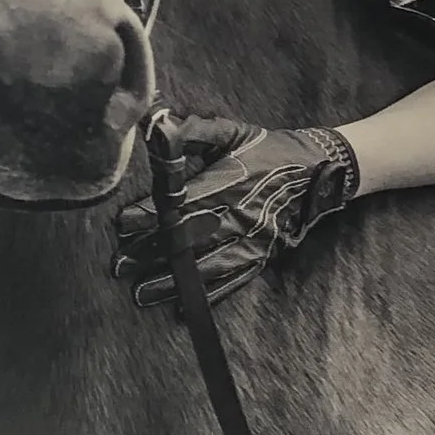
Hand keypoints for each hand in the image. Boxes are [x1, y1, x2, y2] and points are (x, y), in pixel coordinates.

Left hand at [113, 113, 360, 307]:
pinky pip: (233, 281)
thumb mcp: (230, 132)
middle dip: (152, 253)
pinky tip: (182, 308)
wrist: (314, 172)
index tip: (124, 224)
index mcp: (228, 182)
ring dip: (172, 281)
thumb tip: (159, 125)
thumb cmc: (265, 149)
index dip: (152, 214)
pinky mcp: (261, 255)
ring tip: (141, 293)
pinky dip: (208, 296)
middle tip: (120, 265)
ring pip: (206, 266)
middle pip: (188, 239)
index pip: (182, 203)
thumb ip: (194, 131)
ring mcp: (251, 239)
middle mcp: (238, 214)